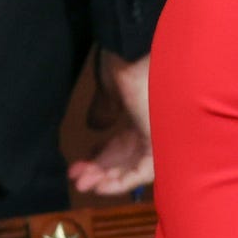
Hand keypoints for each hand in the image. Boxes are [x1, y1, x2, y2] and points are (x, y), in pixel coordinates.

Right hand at [69, 51, 154, 195]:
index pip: (122, 144)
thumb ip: (104, 109)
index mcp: (142, 111)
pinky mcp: (161, 141)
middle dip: (98, 171)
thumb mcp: (109, 88)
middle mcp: (152, 126)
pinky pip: (144, 172)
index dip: (100, 156)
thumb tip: (95, 127)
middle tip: (76, 179)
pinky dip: (121, 182)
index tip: (79, 162)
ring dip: (106, 180)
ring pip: (133, 169)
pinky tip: (100, 187)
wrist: (138, 49)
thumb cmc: (125, 59)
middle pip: (125, 159)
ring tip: (82, 185)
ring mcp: (159, 134)